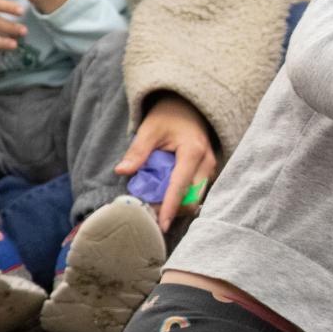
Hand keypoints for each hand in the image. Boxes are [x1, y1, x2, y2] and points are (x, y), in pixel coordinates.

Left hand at [115, 94, 218, 231]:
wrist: (187, 107)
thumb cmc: (168, 116)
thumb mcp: (149, 129)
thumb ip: (137, 151)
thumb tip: (122, 171)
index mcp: (193, 152)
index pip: (180, 186)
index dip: (170, 207)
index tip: (162, 224)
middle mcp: (207, 163)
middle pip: (192, 197)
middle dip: (173, 210)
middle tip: (150, 215)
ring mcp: (211, 168)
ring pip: (196, 197)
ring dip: (176, 205)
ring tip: (155, 205)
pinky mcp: (208, 172)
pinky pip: (196, 191)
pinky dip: (181, 198)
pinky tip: (165, 197)